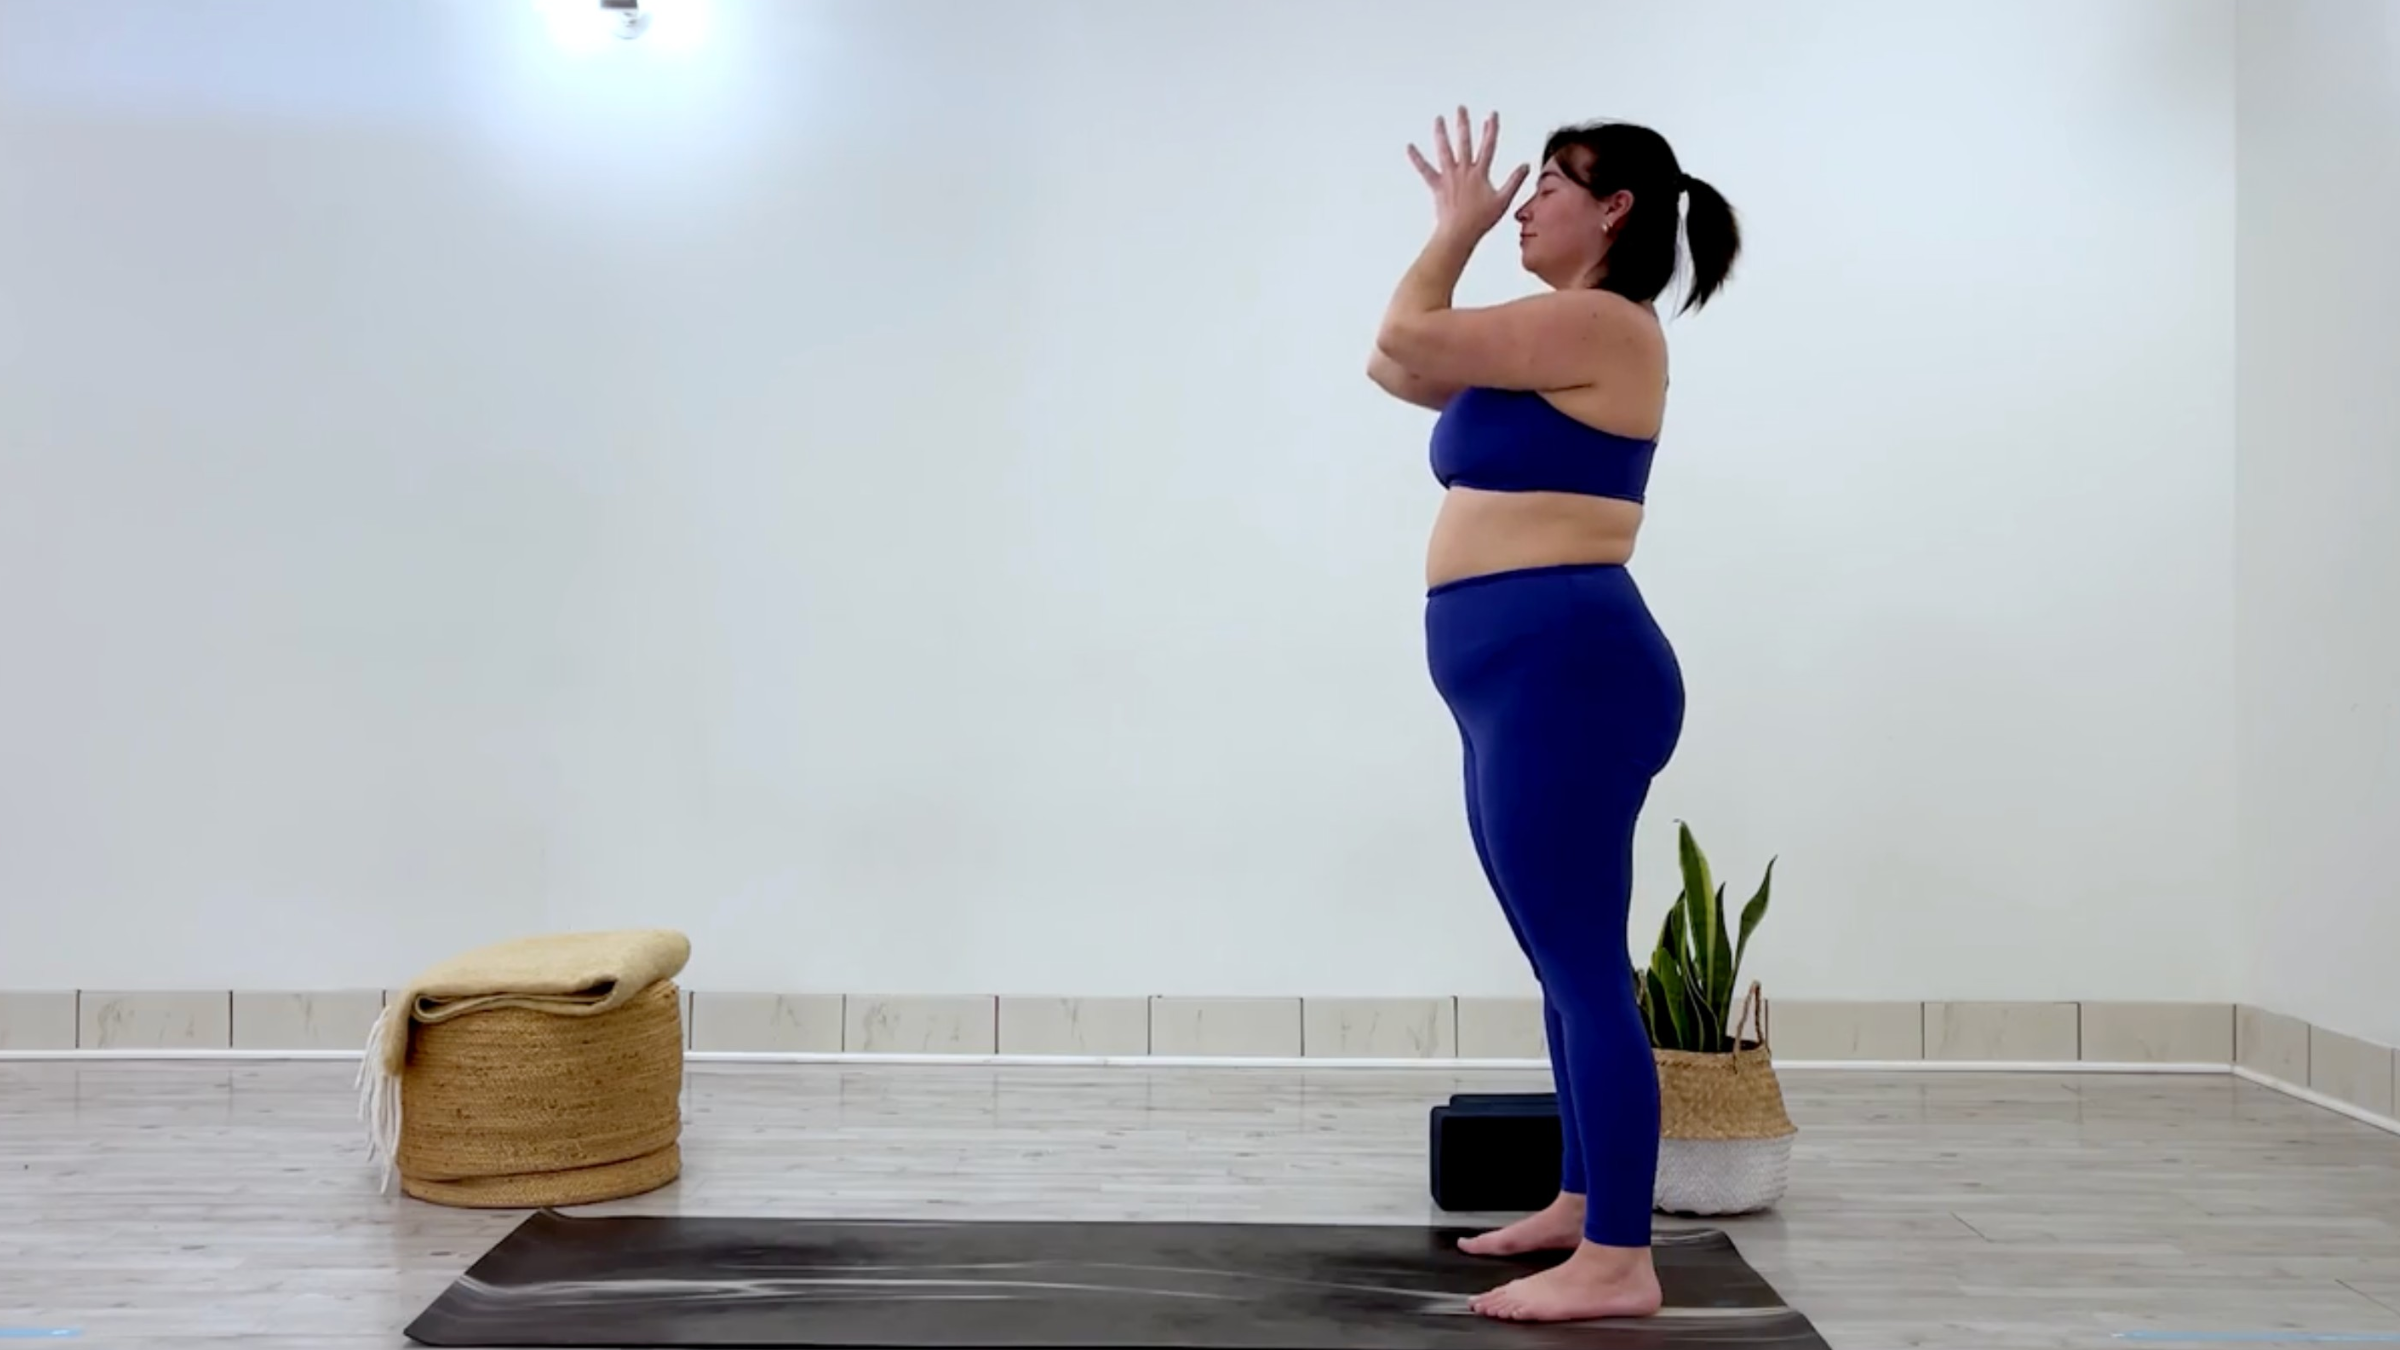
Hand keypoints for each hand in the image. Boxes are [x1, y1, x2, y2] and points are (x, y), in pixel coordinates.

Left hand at [1408, 107, 1528, 240]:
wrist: (1459, 233)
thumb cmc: (1481, 220)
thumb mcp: (1503, 200)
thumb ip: (1515, 181)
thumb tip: (1526, 166)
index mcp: (1479, 173)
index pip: (1488, 146)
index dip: (1491, 129)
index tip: (1491, 115)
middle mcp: (1464, 171)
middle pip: (1464, 142)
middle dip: (1463, 124)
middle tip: (1461, 109)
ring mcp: (1449, 177)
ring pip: (1444, 150)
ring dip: (1441, 134)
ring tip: (1439, 119)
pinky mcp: (1437, 185)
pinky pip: (1425, 170)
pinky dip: (1417, 158)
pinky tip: (1410, 147)